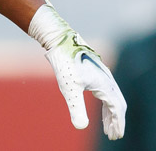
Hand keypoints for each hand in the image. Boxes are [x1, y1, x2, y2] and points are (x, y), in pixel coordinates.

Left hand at [29, 4, 125, 139]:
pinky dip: (105, 103)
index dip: (117, 123)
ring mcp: (103, 75)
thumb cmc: (65, 63)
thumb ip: (76, 108)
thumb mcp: (69, 88)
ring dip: (110, 113)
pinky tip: (99, 107)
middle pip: (118, 104)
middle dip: (115, 120)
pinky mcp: (96, 72)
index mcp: (105, 85)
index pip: (117, 108)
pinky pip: (105, 91)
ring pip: (112, 97)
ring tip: (106, 126)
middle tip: (112, 135)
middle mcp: (108, 80)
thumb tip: (81, 127)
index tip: (115, 135)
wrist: (60, 41)